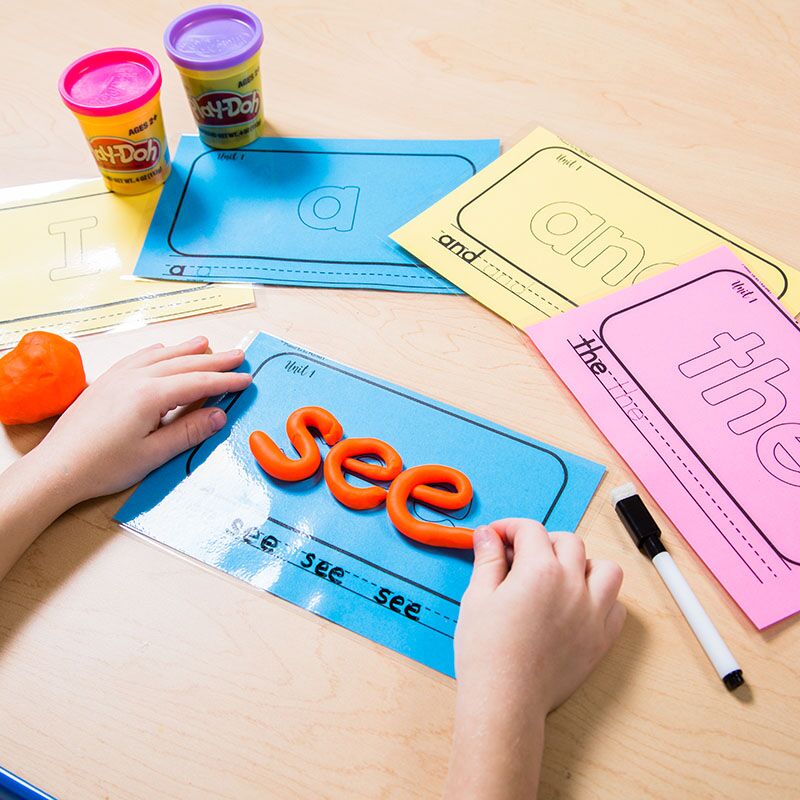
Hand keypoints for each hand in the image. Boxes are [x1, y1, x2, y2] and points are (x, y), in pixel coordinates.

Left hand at [33, 335, 251, 505]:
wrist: (57, 468)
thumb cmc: (104, 466)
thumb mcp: (153, 454)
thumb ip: (188, 432)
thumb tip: (219, 415)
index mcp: (150, 396)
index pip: (198, 382)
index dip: (225, 381)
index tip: (246, 379)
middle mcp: (135, 378)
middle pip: (183, 363)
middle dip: (213, 360)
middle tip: (238, 355)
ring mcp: (118, 377)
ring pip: (160, 356)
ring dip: (185, 349)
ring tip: (205, 343)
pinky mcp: (105, 382)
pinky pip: (137, 358)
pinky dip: (157, 352)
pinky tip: (162, 350)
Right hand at [445, 519, 624, 799]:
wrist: (506, 700)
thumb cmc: (487, 652)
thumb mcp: (477, 597)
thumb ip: (487, 560)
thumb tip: (487, 535)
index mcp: (539, 570)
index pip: (530, 530)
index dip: (510, 528)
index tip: (497, 538)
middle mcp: (573, 584)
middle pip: (569, 541)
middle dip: (543, 542)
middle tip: (521, 557)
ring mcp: (593, 612)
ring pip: (605, 568)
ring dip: (583, 563)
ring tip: (559, 575)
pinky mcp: (602, 638)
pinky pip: (617, 605)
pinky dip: (602, 597)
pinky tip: (577, 604)